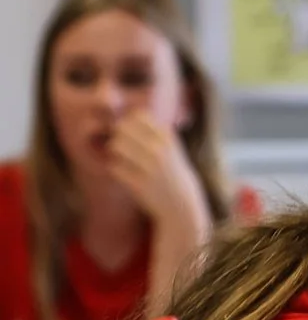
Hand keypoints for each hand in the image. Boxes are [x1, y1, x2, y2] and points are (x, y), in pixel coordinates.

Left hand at [105, 113, 210, 234]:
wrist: (181, 204)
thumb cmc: (172, 173)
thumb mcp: (171, 148)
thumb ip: (153, 132)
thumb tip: (128, 115)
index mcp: (168, 137)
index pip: (137, 116)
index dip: (129, 123)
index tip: (131, 134)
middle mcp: (159, 149)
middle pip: (122, 128)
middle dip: (119, 137)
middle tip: (124, 148)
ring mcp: (149, 166)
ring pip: (115, 145)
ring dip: (115, 152)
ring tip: (123, 160)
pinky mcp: (138, 183)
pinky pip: (113, 167)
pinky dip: (116, 170)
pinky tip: (126, 175)